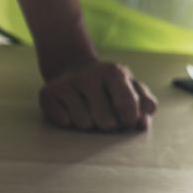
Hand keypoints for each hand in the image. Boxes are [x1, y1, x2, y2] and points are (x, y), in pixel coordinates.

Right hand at [39, 60, 156, 130]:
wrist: (73, 68)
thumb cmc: (109, 85)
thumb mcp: (132, 87)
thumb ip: (145, 104)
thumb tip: (143, 123)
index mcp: (114, 72)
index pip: (128, 105)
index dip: (130, 119)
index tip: (127, 118)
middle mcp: (89, 75)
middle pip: (106, 122)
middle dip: (109, 124)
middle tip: (105, 112)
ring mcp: (67, 83)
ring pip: (84, 125)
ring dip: (89, 123)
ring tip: (88, 108)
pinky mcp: (48, 93)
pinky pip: (64, 122)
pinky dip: (69, 120)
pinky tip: (71, 107)